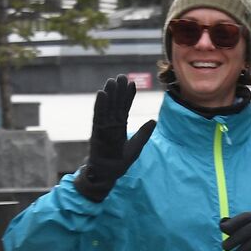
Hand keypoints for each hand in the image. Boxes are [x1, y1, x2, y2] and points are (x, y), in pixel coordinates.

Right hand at [73, 75, 156, 201]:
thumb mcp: (137, 146)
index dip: (128, 96)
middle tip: (122, 76)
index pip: (125, 107)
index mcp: (120, 126)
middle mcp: (111, 124)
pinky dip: (99, 104)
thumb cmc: (120, 162)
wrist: (108, 174)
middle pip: (116, 104)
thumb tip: (154, 121)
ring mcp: (104, 127)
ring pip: (107, 107)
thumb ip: (144, 133)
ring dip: (109, 94)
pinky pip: (98, 115)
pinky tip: (101, 93)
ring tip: (112, 80)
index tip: (132, 83)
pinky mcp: (97, 131)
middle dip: (119, 91)